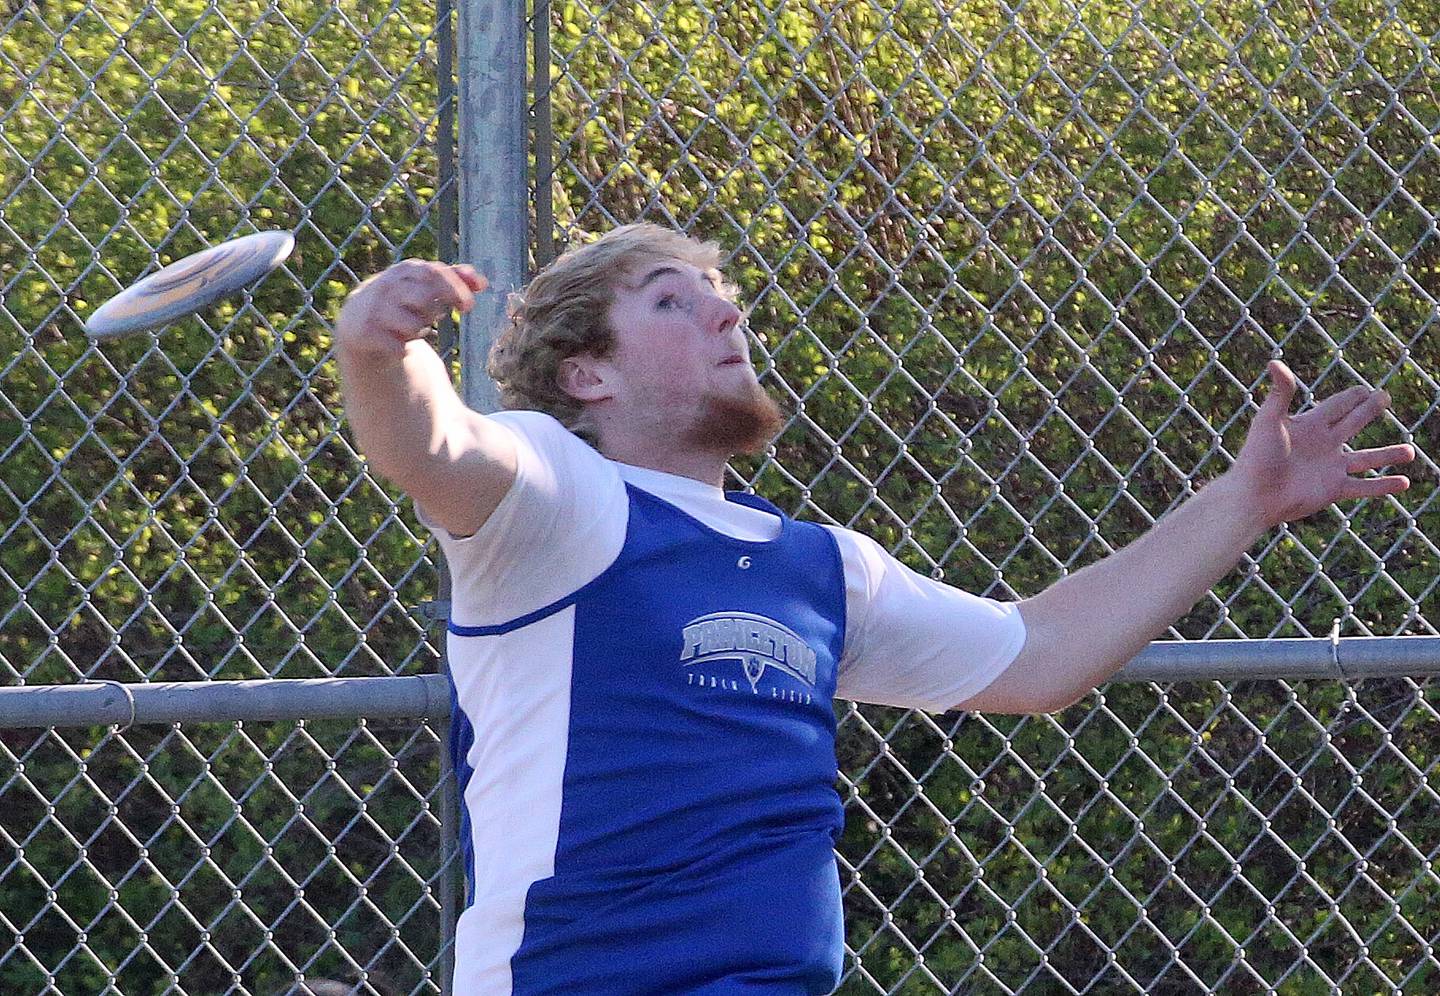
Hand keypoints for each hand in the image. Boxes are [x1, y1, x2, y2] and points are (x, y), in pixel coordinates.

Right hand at [336, 259, 487, 358]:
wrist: (361, 322)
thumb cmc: (405, 303)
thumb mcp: (429, 290)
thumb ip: (455, 282)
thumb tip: (483, 283)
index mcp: (405, 271)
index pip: (433, 273)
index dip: (454, 288)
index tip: (470, 306)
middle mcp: (387, 286)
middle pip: (424, 297)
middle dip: (432, 311)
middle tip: (429, 316)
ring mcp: (373, 309)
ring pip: (412, 324)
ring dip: (417, 330)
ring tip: (408, 327)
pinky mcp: (362, 333)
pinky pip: (396, 346)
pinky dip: (401, 350)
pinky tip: (397, 346)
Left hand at [1231, 360, 1414, 527]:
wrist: (1253, 495)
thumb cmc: (1256, 457)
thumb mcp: (1269, 420)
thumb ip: (1280, 392)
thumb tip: (1275, 362)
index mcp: (1309, 425)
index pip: (1336, 405)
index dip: (1351, 396)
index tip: (1365, 388)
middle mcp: (1322, 444)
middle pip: (1352, 423)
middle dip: (1369, 411)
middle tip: (1385, 398)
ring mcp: (1330, 468)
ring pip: (1366, 459)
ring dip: (1387, 455)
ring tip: (1410, 451)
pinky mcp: (1333, 489)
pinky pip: (1364, 487)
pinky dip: (1384, 485)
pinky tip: (1405, 482)